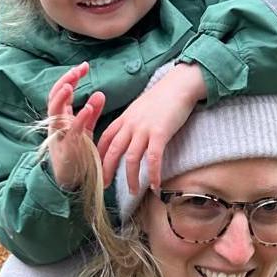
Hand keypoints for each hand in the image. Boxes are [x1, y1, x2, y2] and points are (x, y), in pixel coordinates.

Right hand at [47, 62, 105, 190]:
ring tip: (70, 84)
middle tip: (78, 70)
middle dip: (65, 81)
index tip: (84, 66)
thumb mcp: (85, 130)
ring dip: (62, 97)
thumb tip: (100, 93)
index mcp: (61, 117)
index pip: (62, 91)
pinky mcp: (66, 147)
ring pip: (55, 112)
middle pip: (54, 96)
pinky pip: (71, 130)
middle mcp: (56, 123)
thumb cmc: (78, 153)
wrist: (71, 180)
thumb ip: (91, 113)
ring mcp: (59, 134)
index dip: (70, 77)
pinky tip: (87, 108)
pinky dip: (79, 118)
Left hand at [97, 63, 206, 192]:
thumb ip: (132, 122)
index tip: (97, 169)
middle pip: (113, 151)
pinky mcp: (160, 133)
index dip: (100, 156)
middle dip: (107, 171)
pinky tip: (155, 185)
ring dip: (131, 178)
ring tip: (133, 191)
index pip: (105, 140)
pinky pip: (154, 158)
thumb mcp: (139, 108)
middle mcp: (130, 125)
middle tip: (104, 186)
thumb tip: (128, 136)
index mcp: (124, 119)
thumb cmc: (162, 97)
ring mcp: (144, 129)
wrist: (179, 85)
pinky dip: (153, 173)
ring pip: (131, 158)